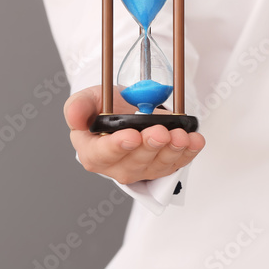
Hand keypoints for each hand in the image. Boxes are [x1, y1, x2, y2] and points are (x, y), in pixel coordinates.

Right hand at [64, 85, 204, 183]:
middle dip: (150, 147)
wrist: (125, 109)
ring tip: (181, 136)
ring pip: (156, 166)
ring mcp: (140, 168)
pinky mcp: (160, 165)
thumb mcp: (88, 99)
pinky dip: (188, 153)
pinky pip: (175, 164)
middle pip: (133, 163)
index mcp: (92, 152)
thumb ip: (78, 106)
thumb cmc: (103, 107)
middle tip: (161, 132)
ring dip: (171, 152)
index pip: (101, 155)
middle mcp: (116, 166)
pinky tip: (195, 141)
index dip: (117, 147)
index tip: (132, 136)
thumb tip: (73, 117)